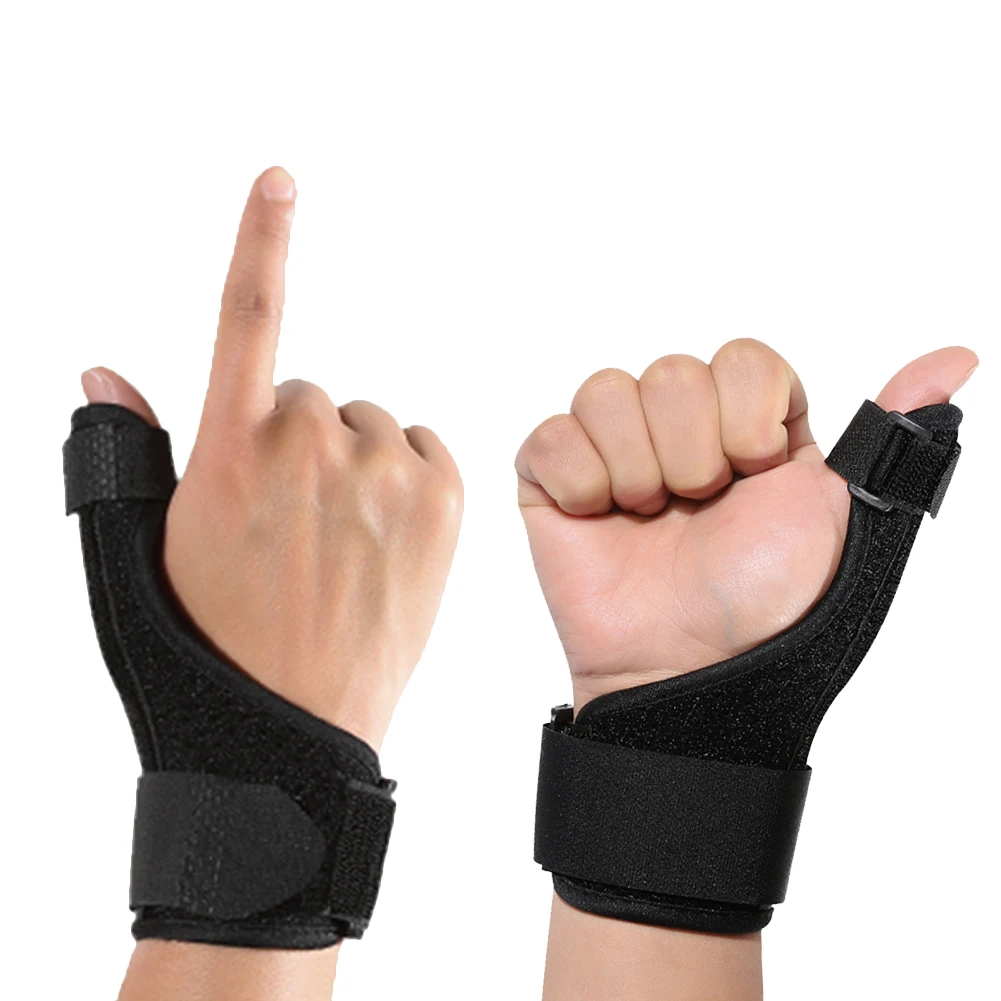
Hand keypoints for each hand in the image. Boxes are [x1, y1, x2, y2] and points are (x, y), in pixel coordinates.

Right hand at [81, 167, 462, 750]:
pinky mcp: (444, 499)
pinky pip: (421, 449)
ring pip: (367, 426)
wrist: (294, 731)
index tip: (279, 181)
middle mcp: (309, 446)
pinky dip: (403, 478)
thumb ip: (129, 450)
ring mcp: (385, 472)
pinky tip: (382, 542)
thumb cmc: (209, 644)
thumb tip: (104, 369)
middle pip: (311, 395)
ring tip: (336, 549)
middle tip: (290, 529)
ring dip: (353, 466)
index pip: (247, 317)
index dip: (260, 241)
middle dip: (297, 445)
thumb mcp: (140, 552)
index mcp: (229, 449)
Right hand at [516, 339, 975, 708]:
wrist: (691, 673)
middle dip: (693, 455)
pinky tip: (601, 519)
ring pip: (606, 391)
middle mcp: (682, 430)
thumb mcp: (846, 513)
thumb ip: (891, 433)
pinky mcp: (554, 481)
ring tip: (648, 521)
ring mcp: (614, 452)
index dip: (748, 418)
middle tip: (698, 511)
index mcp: (751, 425)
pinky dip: (580, 482)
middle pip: (671, 372)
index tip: (755, 476)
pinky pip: (550, 435)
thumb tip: (959, 355)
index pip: (742, 357)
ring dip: (637, 470)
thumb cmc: (770, 606)